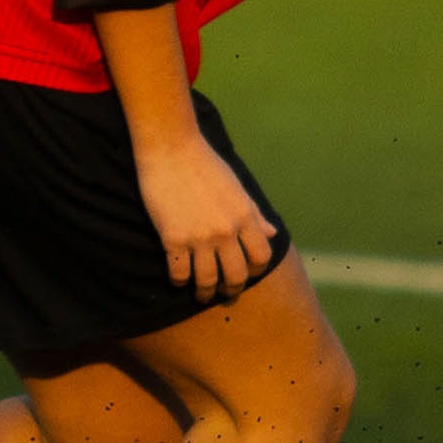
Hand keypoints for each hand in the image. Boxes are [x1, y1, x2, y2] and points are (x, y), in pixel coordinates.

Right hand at [133, 124, 279, 303]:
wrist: (171, 148)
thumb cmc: (204, 163)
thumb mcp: (237, 188)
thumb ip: (255, 214)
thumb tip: (272, 233)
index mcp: (245, 216)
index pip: (262, 256)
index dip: (256, 270)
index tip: (247, 273)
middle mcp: (226, 231)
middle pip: (236, 275)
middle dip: (232, 289)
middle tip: (226, 294)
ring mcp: (199, 237)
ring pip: (207, 279)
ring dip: (205, 292)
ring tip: (201, 294)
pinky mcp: (173, 238)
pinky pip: (179, 272)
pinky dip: (180, 281)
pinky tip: (178, 280)